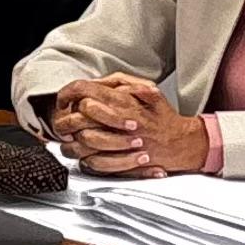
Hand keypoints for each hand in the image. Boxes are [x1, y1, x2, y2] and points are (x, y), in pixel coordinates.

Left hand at [49, 73, 205, 176]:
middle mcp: (119, 122)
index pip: (83, 91)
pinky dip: (84, 159)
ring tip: (68, 140)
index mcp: (122, 101)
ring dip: (71, 142)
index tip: (64, 101)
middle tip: (63, 122)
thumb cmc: (163, 117)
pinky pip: (93, 162)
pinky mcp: (121, 162)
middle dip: (66, 120)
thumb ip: (122, 83)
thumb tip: (97, 82)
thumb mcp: (148, 90)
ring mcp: (119, 143)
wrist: (181, 143)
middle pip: (78, 118)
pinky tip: (83, 155)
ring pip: (82, 142)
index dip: (68, 94)